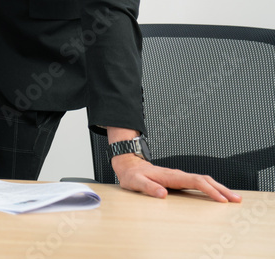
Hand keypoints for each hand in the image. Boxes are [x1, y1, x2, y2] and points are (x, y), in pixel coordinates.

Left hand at [112, 154, 242, 202]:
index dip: (210, 190)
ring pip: (205, 180)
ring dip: (219, 188)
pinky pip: (200, 183)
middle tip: (237, 199)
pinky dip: (212, 188)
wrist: (129, 165)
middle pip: (205, 180)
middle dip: (222, 189)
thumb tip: (163, 194)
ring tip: (233, 198)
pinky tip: (217, 194)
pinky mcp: (179, 179)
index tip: (221, 199)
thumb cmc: (132, 175)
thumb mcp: (136, 182)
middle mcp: (178, 174)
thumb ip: (148, 187)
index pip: (195, 181)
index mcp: (170, 175)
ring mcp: (180, 176)